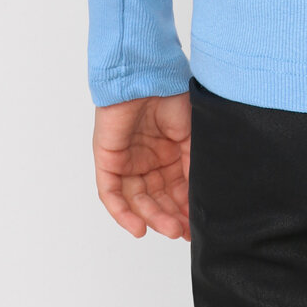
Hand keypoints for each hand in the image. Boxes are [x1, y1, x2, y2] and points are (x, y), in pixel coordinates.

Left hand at [92, 92, 191, 239]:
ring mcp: (126, 163)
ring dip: (152, 217)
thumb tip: (198, 197)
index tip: (197, 227)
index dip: (185, 210)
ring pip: (137, 201)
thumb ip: (192, 165)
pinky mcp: (107, 162)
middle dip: (170, 217)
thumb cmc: (170, 95)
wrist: (146, 74)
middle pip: (156, 199)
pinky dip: (123, 214)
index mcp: (169, 155)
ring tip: (169, 228)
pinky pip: (112, 195)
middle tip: (183, 231)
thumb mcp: (190, 134)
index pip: (176, 190)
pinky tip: (138, 227)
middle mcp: (147, 162)